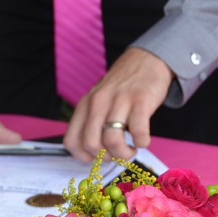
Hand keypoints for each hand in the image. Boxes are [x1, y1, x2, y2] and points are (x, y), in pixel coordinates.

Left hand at [64, 47, 173, 161]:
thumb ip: (90, 123)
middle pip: (91, 144)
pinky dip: (142, 143)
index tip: (96, 157)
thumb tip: (90, 153)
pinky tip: (143, 140)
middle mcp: (98, 103)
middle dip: (105, 157)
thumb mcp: (97, 101)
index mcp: (84, 106)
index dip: (83, 156)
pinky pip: (138, 132)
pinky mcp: (140, 101)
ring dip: (123, 154)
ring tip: (131, 149)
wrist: (146, 59)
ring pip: (112, 141)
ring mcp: (119, 101)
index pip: (71, 142)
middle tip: (117, 153)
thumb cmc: (122, 87)